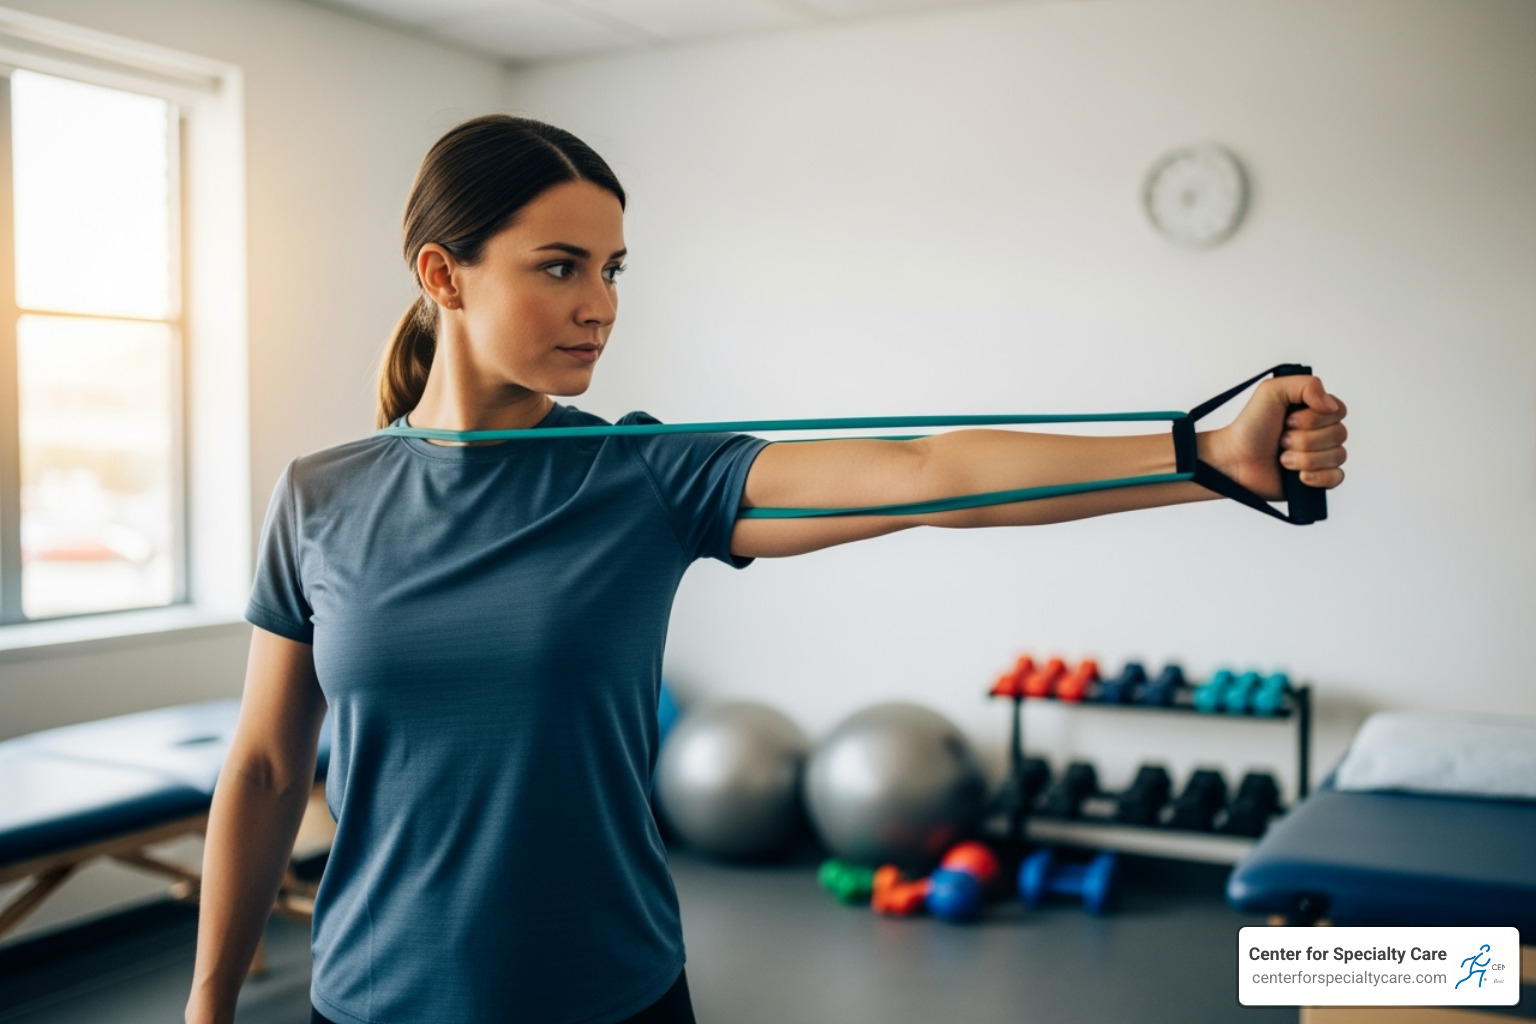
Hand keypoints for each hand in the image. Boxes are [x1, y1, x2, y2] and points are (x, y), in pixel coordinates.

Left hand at [1200, 375, 1346, 500]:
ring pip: (1338, 456)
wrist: (1234, 460)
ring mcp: (1321, 456)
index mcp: (1315, 411)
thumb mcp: (1272, 391)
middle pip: (1339, 434)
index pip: (1338, 411)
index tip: (1288, 421)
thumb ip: (1307, 385)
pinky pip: (1337, 477)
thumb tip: (1331, 405)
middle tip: (1281, 440)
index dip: (1315, 418)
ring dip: (1305, 458)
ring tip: (1283, 458)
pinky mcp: (1318, 479)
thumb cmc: (1250, 427)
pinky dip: (1318, 477)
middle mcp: (1321, 432)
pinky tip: (1298, 476)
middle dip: (1305, 440)